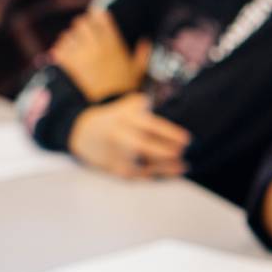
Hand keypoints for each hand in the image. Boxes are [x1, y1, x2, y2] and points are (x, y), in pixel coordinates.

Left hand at [51, 8, 147, 100]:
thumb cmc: (125, 87)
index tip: (96, 17)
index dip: (97, 15)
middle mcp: (97, 46)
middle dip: (81, 26)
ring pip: (68, 35)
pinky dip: (60, 50)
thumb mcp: (138, 70)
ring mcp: (82, 55)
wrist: (110, 105)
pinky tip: (63, 54)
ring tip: (72, 43)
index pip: (101, 18)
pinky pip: (59, 49)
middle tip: (82, 31)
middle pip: (81, 23)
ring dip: (69, 38)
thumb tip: (146, 40)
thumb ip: (143, 54)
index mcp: (113, 44)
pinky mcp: (71, 66)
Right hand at [67, 93, 189, 178]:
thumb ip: (146, 104)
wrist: (84, 134)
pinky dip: (158, 175)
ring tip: (184, 166)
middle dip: (164, 151)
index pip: (148, 126)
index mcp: (125, 118)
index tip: (187, 139)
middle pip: (142, 146)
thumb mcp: (128, 106)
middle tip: (182, 151)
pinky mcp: (116, 170)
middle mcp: (119, 137)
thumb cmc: (117, 118)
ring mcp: (116, 155)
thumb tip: (171, 96)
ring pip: (141, 164)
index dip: (169, 134)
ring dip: (165, 167)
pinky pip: (139, 175)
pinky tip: (174, 172)